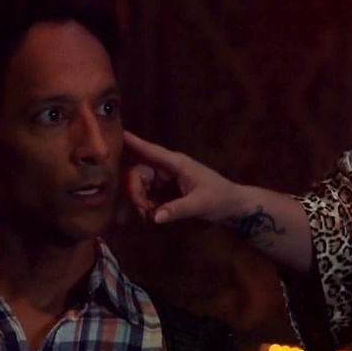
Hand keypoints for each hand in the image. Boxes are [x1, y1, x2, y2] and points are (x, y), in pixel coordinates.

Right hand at [122, 131, 240, 224]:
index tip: (118, 133)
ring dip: (140, 199)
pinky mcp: (167, 190)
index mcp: (176, 163)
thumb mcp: (200, 204)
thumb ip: (177, 210)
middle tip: (143, 210)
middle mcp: (168, 168)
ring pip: (141, 184)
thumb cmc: (220, 198)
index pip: (151, 151)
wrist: (233, 205)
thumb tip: (154, 217)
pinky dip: (147, 204)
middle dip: (135, 190)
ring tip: (149, 214)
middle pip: (139, 172)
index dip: (134, 143)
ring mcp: (167, 179)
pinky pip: (148, 194)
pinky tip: (153, 214)